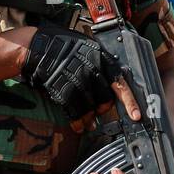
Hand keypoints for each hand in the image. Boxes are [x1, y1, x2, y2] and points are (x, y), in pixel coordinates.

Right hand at [19, 22, 140, 123]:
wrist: (36, 46)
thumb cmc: (63, 47)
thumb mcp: (87, 49)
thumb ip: (100, 65)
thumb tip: (112, 86)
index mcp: (101, 58)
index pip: (120, 83)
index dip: (130, 101)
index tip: (137, 116)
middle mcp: (92, 68)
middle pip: (106, 98)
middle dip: (103, 109)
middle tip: (99, 112)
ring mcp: (77, 79)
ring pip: (90, 107)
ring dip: (89, 119)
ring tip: (88, 124)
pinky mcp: (63, 89)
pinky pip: (75, 111)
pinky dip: (77, 122)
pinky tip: (78, 126)